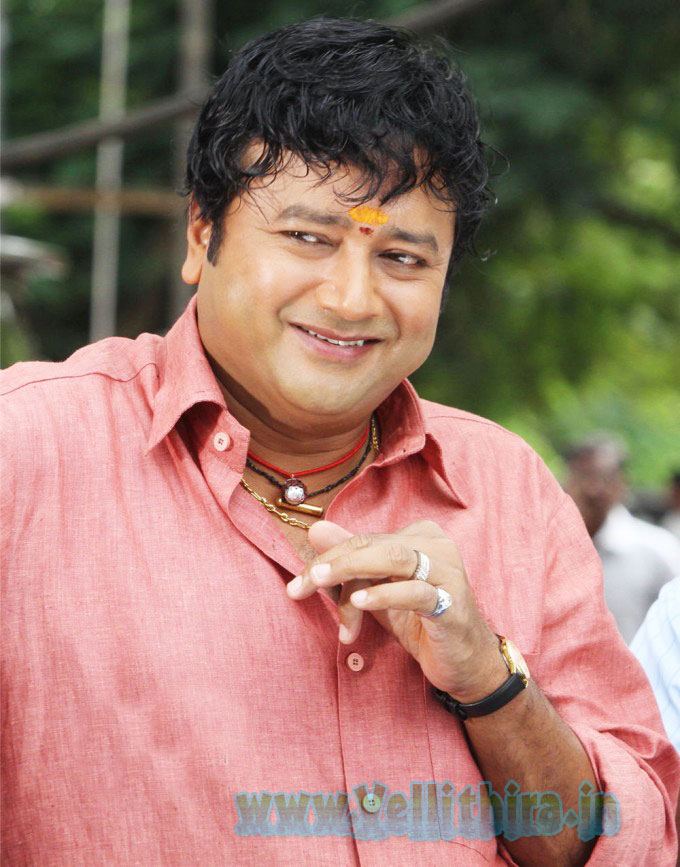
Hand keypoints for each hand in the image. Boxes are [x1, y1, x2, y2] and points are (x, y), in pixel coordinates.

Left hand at [287, 519, 506, 701]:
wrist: (464, 662)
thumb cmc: (420, 621)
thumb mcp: (378, 589)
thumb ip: (351, 559)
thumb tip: (316, 530)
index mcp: (419, 535)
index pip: (363, 540)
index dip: (327, 559)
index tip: (297, 584)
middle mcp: (436, 546)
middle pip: (372, 546)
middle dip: (331, 565)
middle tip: (299, 587)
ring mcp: (448, 573)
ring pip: (392, 559)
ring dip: (350, 573)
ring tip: (319, 585)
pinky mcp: (453, 604)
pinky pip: (415, 592)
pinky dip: (384, 595)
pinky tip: (360, 603)